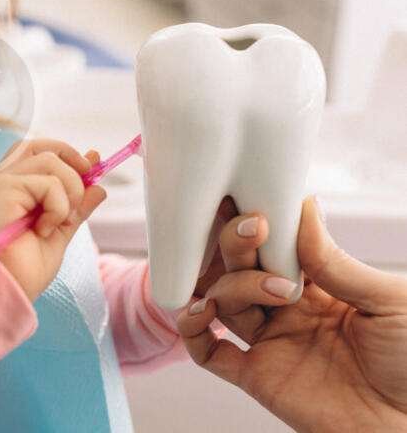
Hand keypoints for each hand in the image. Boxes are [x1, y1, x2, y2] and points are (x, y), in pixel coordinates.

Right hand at [0, 140, 106, 301]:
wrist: (8, 290)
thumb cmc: (25, 269)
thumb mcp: (60, 232)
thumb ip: (76, 207)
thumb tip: (98, 186)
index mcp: (12, 191)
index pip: (35, 152)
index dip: (65, 153)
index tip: (92, 164)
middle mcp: (2, 183)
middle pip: (39, 146)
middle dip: (70, 158)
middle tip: (85, 182)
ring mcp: (0, 185)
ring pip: (50, 161)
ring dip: (69, 192)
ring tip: (58, 221)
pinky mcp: (1, 190)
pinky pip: (48, 183)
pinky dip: (58, 207)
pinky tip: (44, 229)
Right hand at [175, 196, 406, 431]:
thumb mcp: (388, 301)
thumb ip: (336, 262)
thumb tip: (303, 206)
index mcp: (318, 285)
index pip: (274, 244)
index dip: (261, 221)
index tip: (256, 201)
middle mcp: (286, 308)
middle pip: (239, 265)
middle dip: (239, 243)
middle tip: (256, 229)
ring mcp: (270, 342)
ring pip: (223, 300)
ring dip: (234, 285)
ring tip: (275, 290)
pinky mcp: (258, 377)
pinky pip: (209, 352)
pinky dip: (192, 330)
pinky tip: (200, 313)